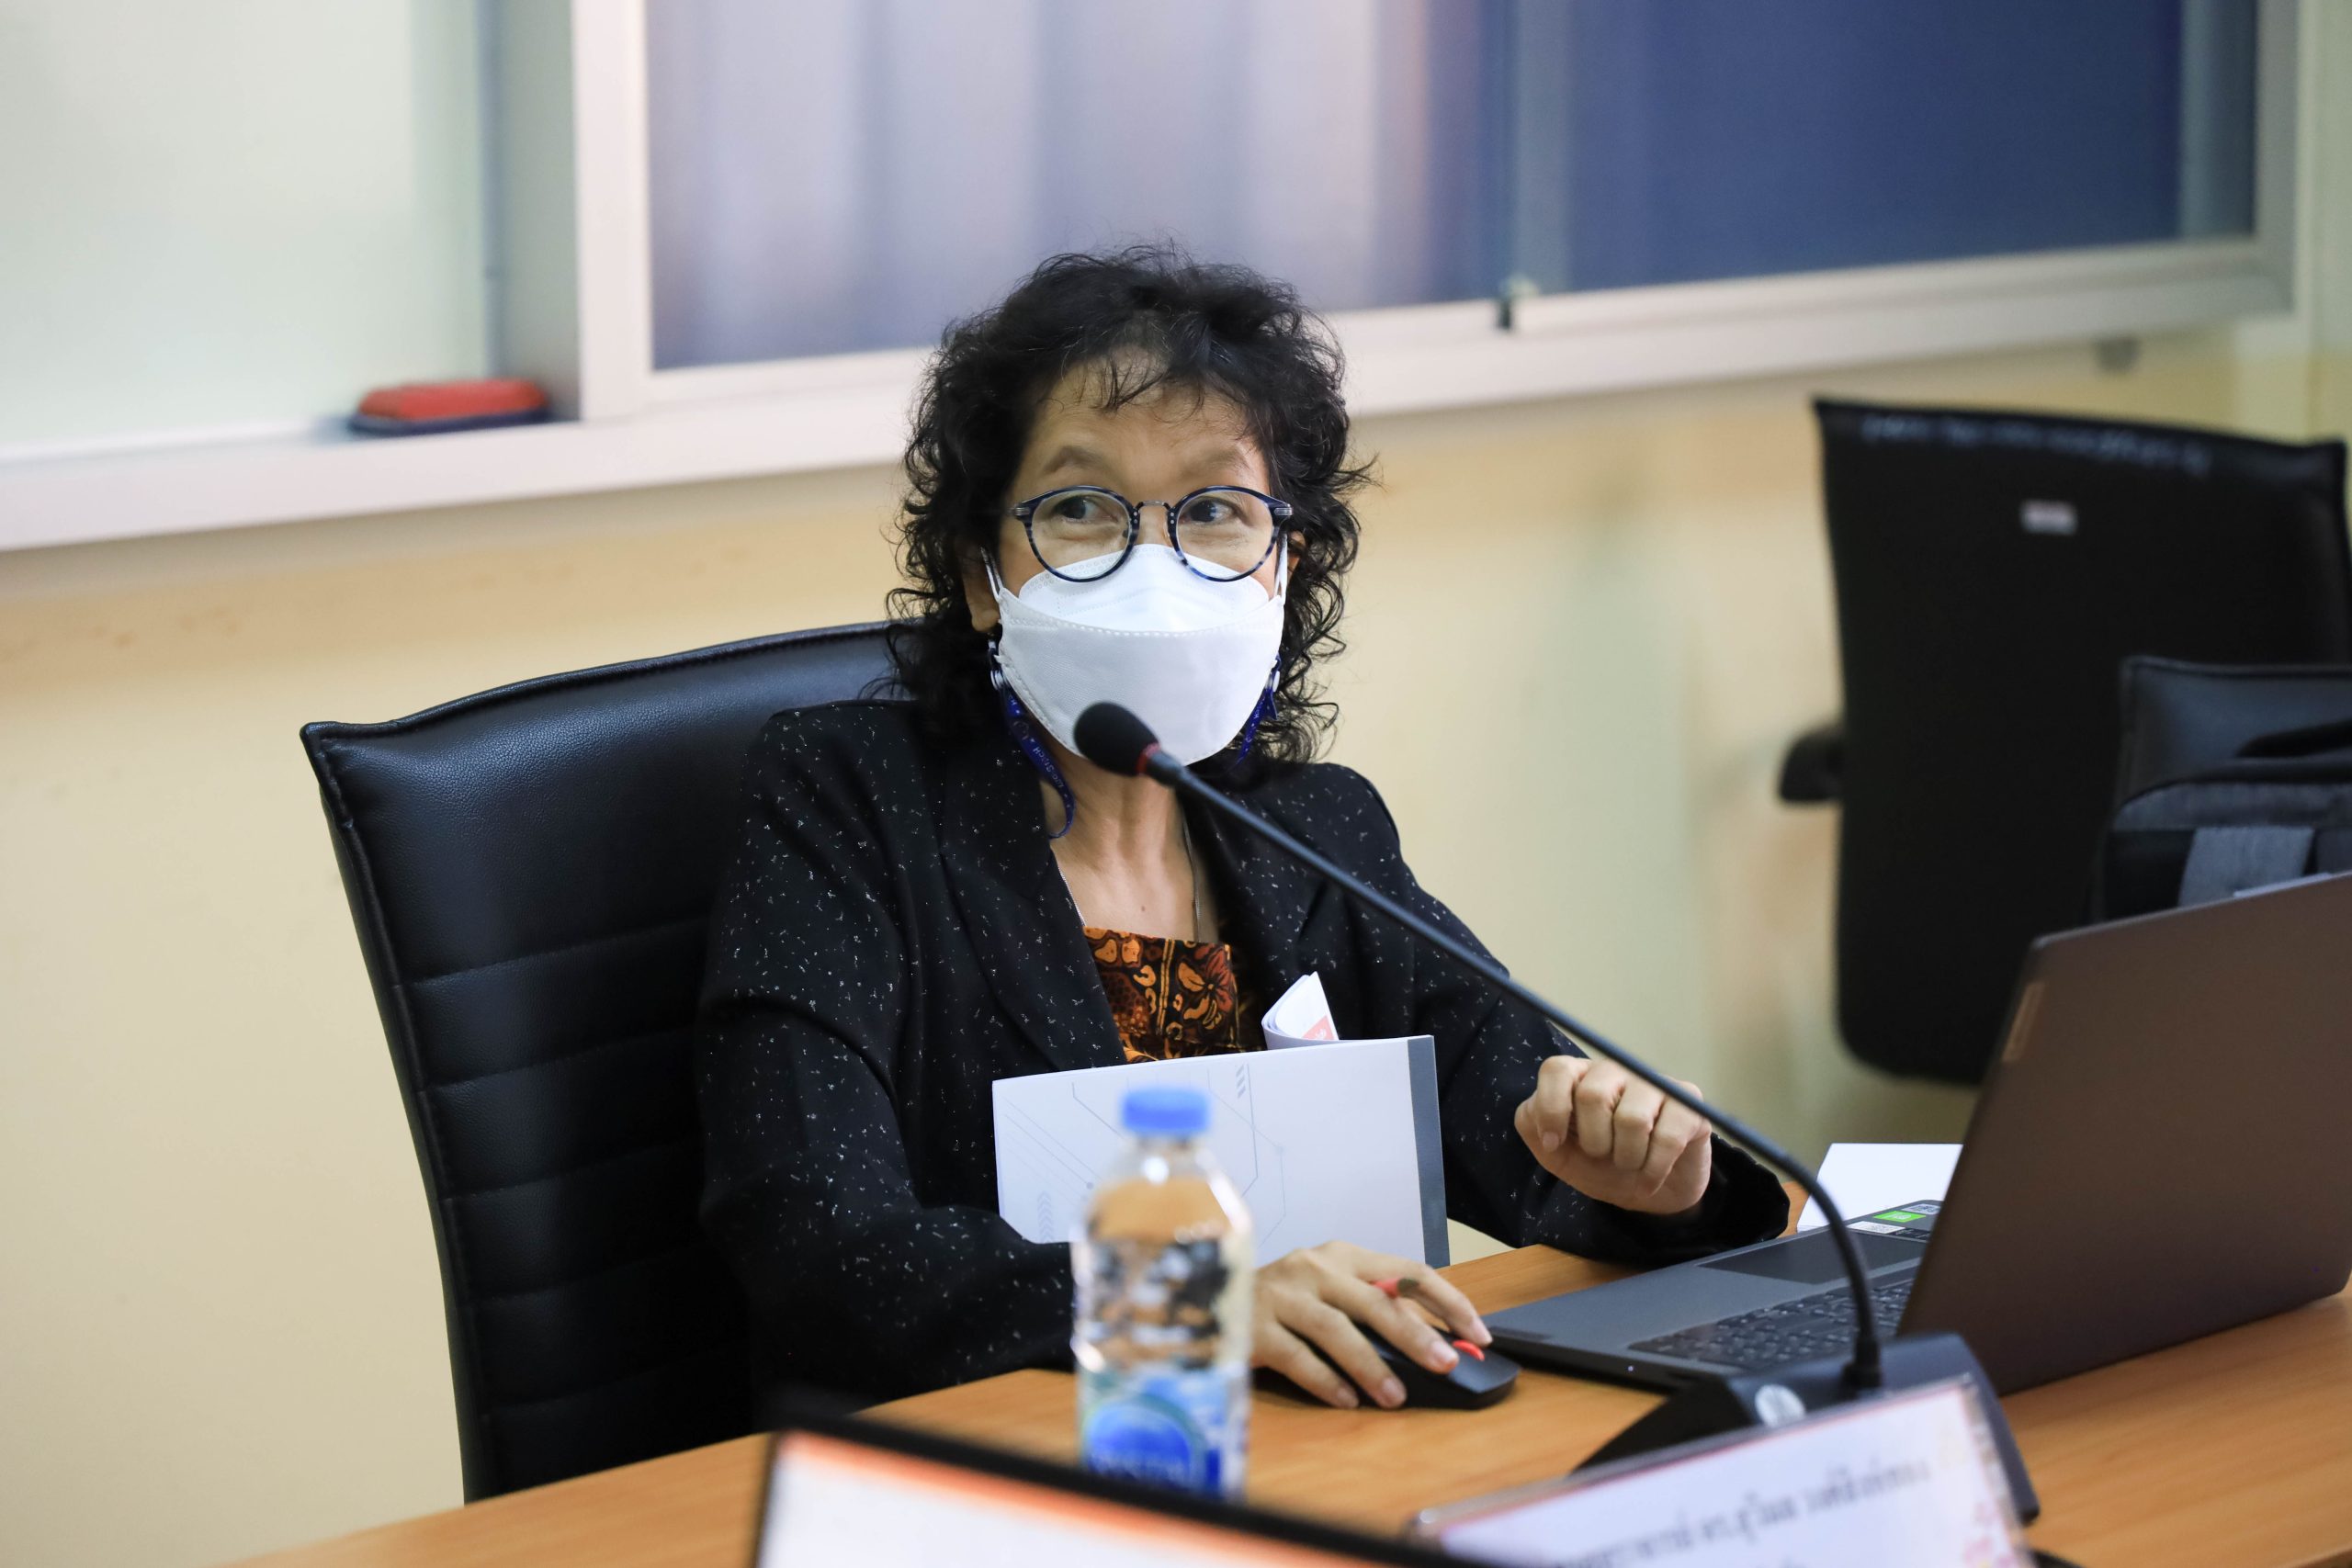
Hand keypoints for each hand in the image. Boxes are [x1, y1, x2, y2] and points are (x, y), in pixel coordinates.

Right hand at [1251, 1241, 1489, 1409]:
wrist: (1208, 1297)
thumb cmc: (1285, 1303)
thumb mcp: (1332, 1294)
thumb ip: (1375, 1313)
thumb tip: (1434, 1349)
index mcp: (1343, 1256)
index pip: (1408, 1272)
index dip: (1448, 1302)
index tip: (1478, 1335)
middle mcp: (1314, 1268)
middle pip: (1375, 1301)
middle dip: (1415, 1336)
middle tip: (1445, 1365)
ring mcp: (1282, 1295)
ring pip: (1336, 1330)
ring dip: (1371, 1365)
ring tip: (1395, 1397)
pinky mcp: (1254, 1326)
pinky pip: (1297, 1356)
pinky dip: (1325, 1380)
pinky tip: (1346, 1401)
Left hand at [1513, 1055, 1712, 1218]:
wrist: (1649, 1192)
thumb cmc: (1600, 1166)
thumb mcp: (1557, 1153)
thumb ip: (1534, 1126)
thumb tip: (1539, 1115)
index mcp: (1580, 1078)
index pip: (1556, 1070)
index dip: (1551, 1109)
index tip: (1554, 1143)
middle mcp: (1616, 1072)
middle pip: (1593, 1094)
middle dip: (1593, 1141)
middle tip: (1602, 1155)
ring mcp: (1655, 1083)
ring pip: (1631, 1119)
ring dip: (1627, 1158)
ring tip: (1630, 1165)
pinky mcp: (1689, 1103)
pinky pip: (1668, 1137)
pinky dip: (1654, 1169)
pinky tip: (1651, 1176)